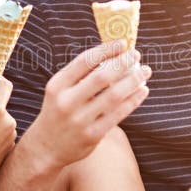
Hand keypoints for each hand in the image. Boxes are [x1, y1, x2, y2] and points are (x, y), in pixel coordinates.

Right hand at [24, 40, 150, 169]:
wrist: (46, 147)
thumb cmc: (58, 111)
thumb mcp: (59, 90)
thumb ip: (80, 75)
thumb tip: (112, 55)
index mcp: (57, 85)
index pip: (85, 61)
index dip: (106, 50)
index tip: (122, 43)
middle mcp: (67, 102)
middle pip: (101, 77)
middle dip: (123, 63)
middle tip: (136, 55)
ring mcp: (80, 120)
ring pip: (114, 96)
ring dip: (133, 80)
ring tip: (145, 71)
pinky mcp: (92, 135)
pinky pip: (118, 114)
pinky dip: (133, 100)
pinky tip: (142, 90)